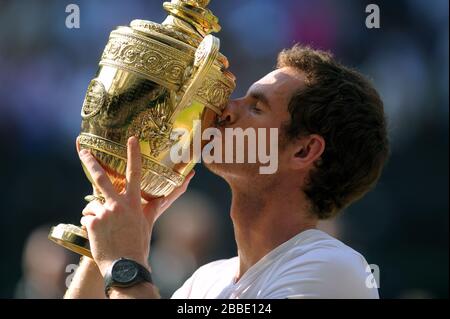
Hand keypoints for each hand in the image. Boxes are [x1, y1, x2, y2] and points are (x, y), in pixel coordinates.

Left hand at [78, 136, 194, 275]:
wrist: (125, 265)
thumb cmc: (140, 242)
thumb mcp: (151, 219)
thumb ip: (165, 199)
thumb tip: (188, 180)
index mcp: (134, 202)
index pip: (135, 174)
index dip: (133, 155)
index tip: (132, 139)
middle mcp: (118, 204)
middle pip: (101, 179)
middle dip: (91, 163)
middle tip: (83, 151)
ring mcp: (104, 213)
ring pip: (91, 203)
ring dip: (94, 214)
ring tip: (104, 229)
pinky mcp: (92, 223)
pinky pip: (85, 218)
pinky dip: (89, 226)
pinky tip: (98, 236)